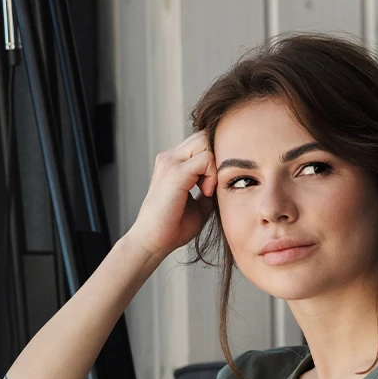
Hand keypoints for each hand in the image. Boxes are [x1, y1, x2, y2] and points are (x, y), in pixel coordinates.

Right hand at [126, 130, 217, 261]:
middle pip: (204, 136)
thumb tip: (224, 182)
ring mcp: (170, 162)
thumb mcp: (198, 205)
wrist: (152, 242)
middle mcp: (169, 158)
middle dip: (216, 157)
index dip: (213, 160)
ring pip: (205, 141)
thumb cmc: (172, 228)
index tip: (210, 187)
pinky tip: (206, 192)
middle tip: (212, 185)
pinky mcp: (175, 172)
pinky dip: (212, 174)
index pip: (201, 143)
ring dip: (214, 164)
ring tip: (208, 189)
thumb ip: (209, 189)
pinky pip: (206, 158)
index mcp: (172, 163)